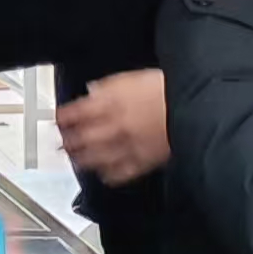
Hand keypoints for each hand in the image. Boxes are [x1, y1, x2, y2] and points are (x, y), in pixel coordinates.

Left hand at [54, 70, 170, 185]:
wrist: (193, 109)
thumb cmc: (167, 90)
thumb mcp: (133, 78)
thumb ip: (108, 86)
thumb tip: (92, 92)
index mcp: (110, 103)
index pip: (77, 112)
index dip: (64, 117)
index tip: (58, 120)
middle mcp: (113, 126)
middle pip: (82, 138)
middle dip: (68, 141)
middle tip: (61, 143)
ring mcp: (127, 147)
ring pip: (96, 158)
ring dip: (82, 160)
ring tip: (75, 160)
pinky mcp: (143, 162)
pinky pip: (120, 173)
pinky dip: (109, 175)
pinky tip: (104, 175)